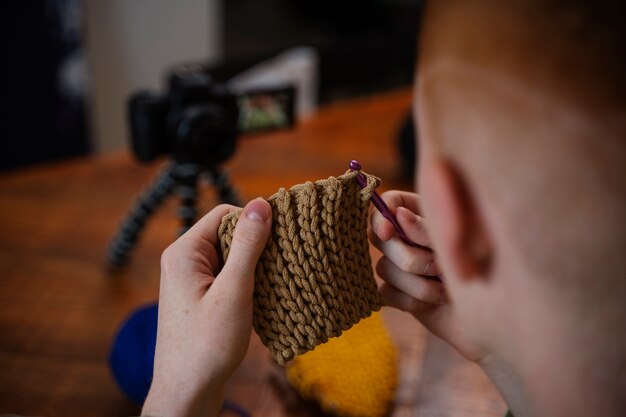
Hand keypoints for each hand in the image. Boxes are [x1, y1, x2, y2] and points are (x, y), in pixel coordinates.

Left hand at [142, 199, 271, 416]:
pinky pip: (226, 276)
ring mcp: (190, 281)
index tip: (281, 238)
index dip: (254, 221)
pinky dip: (246, 282)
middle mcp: (183, 261)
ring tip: (271, 283)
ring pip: (230, 256)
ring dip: (253, 266)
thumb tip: (260, 204)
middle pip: (227, 234)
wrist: (186, 392)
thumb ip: (247, 246)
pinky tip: (261, 297)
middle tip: (279, 264)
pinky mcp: (199, 298)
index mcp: (184, 252)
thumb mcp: (234, 291)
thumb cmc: (207, 345)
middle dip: (256, 246)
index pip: (225, 214)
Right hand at [369, 190, 485, 362]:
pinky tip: (435, 303)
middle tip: (439, 266)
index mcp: (423, 212)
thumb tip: (399, 215)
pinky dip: (412, 300)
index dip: (381, 215)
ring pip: (384, 268)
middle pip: (380, 236)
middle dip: (408, 256)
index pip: (388, 202)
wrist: (501, 315)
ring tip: (447, 289)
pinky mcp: (399, 293)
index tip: (388, 231)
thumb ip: (427, 228)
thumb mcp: (459, 241)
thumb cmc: (488, 267)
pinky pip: (386, 293)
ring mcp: (401, 265)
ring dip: (417, 282)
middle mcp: (408, 236)